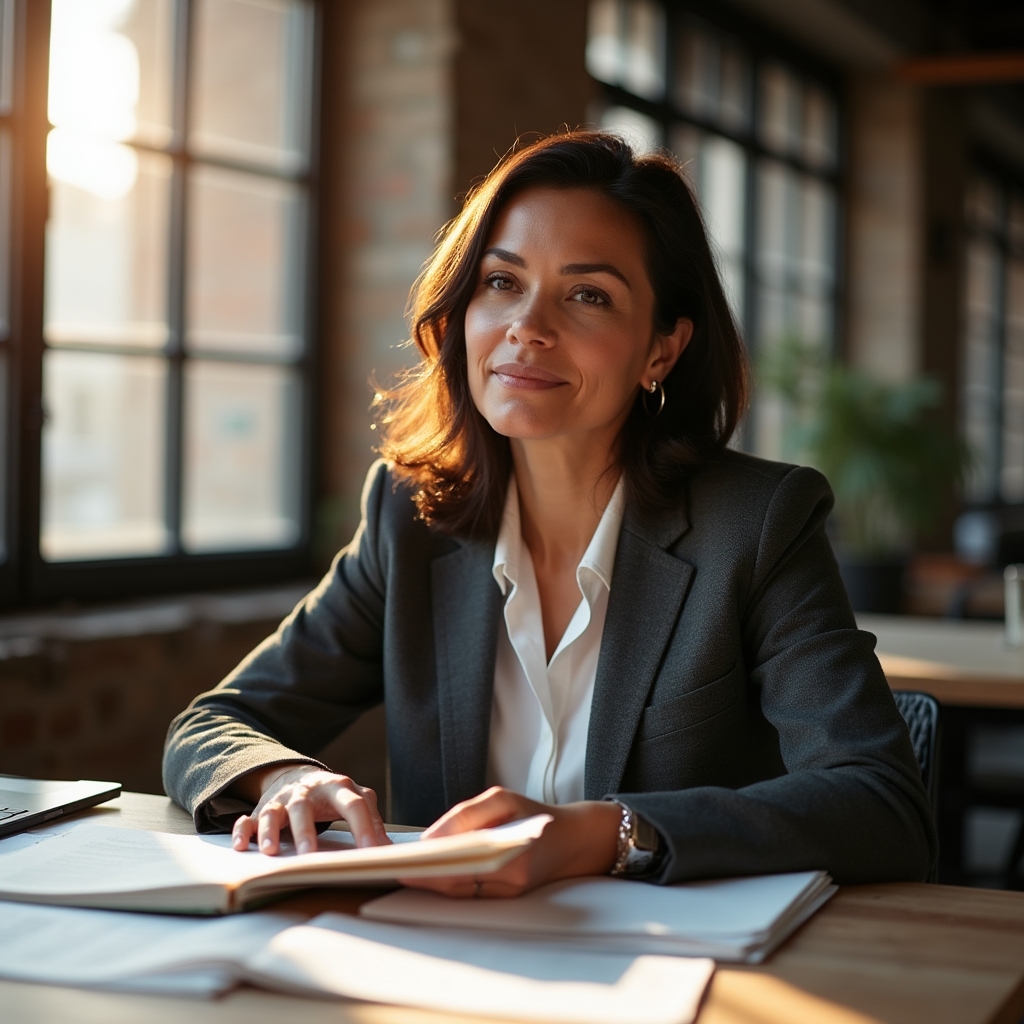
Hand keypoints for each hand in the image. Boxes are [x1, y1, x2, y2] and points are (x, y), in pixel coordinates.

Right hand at [230, 764, 389, 855]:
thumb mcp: (356, 798)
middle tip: (309, 856)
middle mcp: (307, 791)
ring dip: (270, 831)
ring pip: (273, 812)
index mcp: (338, 787)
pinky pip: (249, 819)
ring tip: (270, 853)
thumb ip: (373, 819)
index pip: (353, 805)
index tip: (371, 852)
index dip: (364, 827)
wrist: (301, 776)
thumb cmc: (334, 795)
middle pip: (305, 806)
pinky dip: (243, 830)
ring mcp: (282, 800)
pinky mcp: (262, 809)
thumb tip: (388, 849)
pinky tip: (242, 846)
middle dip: (305, 830)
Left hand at [399, 786, 619, 897]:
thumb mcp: (502, 799)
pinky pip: (471, 894)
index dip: (429, 866)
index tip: (402, 863)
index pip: (459, 865)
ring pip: (460, 892)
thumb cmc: (534, 814)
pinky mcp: (507, 899)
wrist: (572, 839)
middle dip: (425, 877)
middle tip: (396, 869)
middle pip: (456, 884)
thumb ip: (466, 816)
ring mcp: (509, 893)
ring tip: (406, 870)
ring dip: (433, 883)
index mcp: (511, 854)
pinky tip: (431, 874)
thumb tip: (431, 837)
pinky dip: (449, 885)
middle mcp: (510, 880)